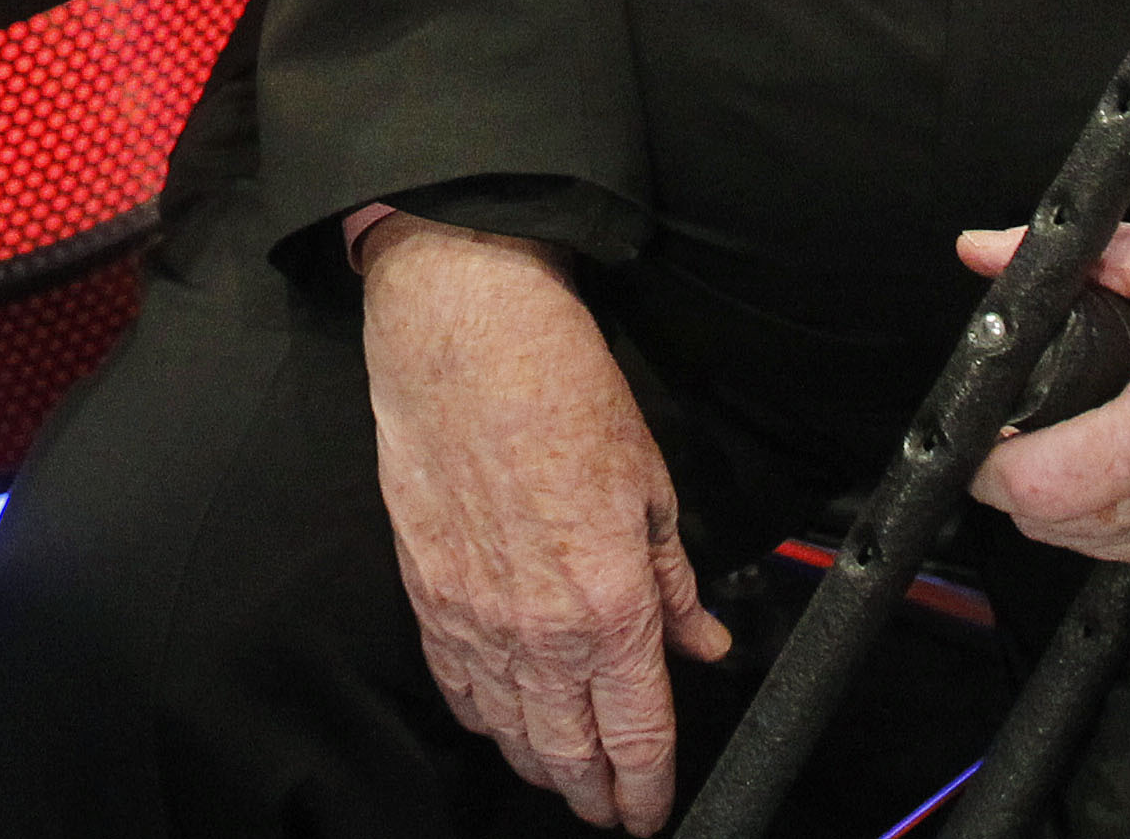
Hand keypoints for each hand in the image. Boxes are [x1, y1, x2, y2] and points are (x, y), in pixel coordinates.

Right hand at [358, 220, 730, 832]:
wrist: (466, 338)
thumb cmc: (560, 390)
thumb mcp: (652, 486)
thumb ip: (676, 583)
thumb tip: (702, 641)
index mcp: (611, 602)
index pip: (636, 731)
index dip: (647, 788)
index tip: (652, 812)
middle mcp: (540, 628)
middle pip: (569, 751)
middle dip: (594, 794)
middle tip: (610, 810)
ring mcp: (475, 617)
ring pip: (507, 730)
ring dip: (539, 763)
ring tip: (562, 775)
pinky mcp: (427, 593)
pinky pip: (453, 683)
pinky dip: (479, 715)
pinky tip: (497, 722)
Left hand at [960, 208, 1129, 591]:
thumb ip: (1089, 260)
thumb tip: (991, 249)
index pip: (1034, 487)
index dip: (988, 459)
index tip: (983, 426)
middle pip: (1058, 527)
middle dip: (1028, 478)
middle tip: (1037, 420)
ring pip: (1109, 550)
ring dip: (1083, 505)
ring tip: (1096, 436)